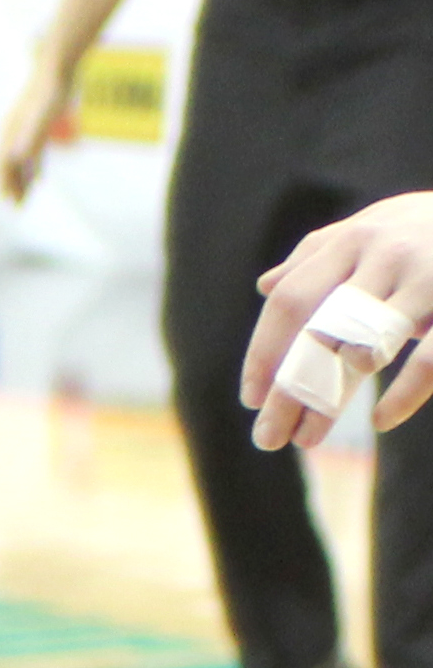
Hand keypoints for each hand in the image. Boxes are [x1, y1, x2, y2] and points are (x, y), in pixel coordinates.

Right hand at [0, 55, 68, 204]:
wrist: (57, 66)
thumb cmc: (51, 91)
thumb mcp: (43, 116)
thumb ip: (30, 138)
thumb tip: (18, 159)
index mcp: (11, 131)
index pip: (3, 163)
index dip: (5, 182)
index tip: (8, 200)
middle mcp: (13, 131)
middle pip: (8, 164)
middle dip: (12, 184)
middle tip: (17, 205)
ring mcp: (23, 127)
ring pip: (18, 158)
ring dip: (21, 177)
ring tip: (26, 193)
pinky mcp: (36, 123)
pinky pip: (30, 150)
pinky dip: (31, 165)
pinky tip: (38, 173)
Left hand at [243, 195, 432, 449]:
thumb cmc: (430, 228)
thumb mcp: (375, 229)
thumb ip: (321, 255)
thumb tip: (267, 285)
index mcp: (354, 239)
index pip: (291, 303)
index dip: (265, 353)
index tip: (252, 399)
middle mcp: (387, 252)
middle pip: (319, 333)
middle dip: (288, 391)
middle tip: (267, 440)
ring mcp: (430, 275)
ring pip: (366, 348)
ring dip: (330, 399)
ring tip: (308, 437)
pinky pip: (430, 357)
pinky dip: (404, 392)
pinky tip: (381, 419)